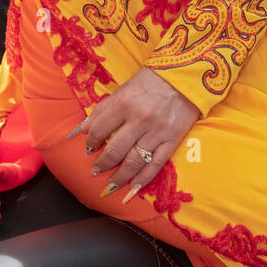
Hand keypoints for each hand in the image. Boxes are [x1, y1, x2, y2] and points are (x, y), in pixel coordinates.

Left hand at [67, 67, 199, 202]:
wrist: (184, 78)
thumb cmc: (150, 82)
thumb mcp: (123, 90)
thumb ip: (103, 109)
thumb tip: (83, 129)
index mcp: (124, 103)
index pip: (100, 129)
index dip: (91, 141)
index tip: (89, 148)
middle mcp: (140, 120)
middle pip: (115, 150)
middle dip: (102, 164)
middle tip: (94, 171)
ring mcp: (157, 132)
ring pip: (134, 162)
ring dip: (119, 177)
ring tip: (109, 186)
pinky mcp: (172, 140)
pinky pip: (156, 165)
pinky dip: (143, 180)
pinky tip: (132, 189)